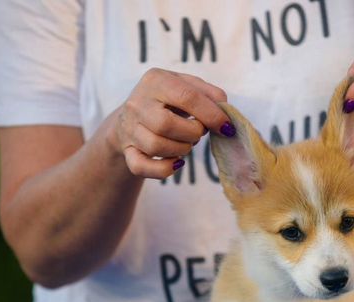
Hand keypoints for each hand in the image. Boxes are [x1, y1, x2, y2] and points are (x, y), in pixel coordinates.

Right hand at [111, 69, 233, 178]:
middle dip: (192, 134)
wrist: (131, 117)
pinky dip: (164, 169)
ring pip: (156, 146)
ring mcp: (129, 129)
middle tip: (199, 133)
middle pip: (166, 124)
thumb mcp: (187, 87)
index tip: (227, 127)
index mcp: (156, 81)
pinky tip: (177, 163)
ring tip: (186, 143)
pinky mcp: (127, 151)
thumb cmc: (167, 101)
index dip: (212, 115)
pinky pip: (142, 166)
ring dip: (181, 150)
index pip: (187, 97)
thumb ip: (210, 95)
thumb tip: (225, 112)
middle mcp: (138, 103)